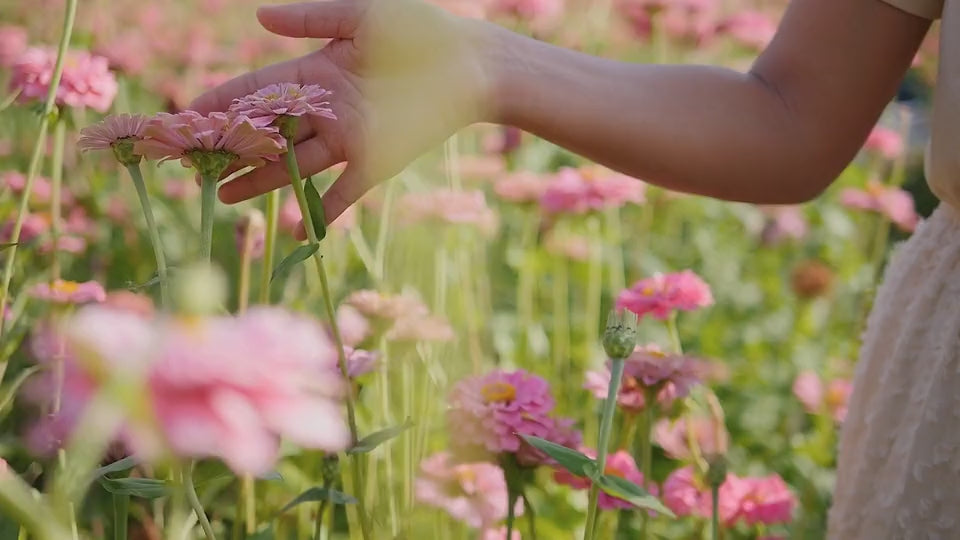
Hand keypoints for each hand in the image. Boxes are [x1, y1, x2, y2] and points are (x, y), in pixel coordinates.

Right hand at [189, 0, 497, 229]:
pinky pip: (342, 192)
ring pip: (290, 164)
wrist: (472, 67)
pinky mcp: (374, 162)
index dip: (220, 103)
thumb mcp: (363, 16)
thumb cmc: (423, 32)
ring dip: (257, 181)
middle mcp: (324, 109)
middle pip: (265, 133)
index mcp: (315, 71)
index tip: (185, 118)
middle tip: (190, 165)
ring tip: (222, 195)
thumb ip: (313, 17)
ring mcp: (347, 139)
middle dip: (227, 148)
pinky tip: (293, 226)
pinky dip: (321, 210)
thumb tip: (259, 17)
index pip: (256, 90)